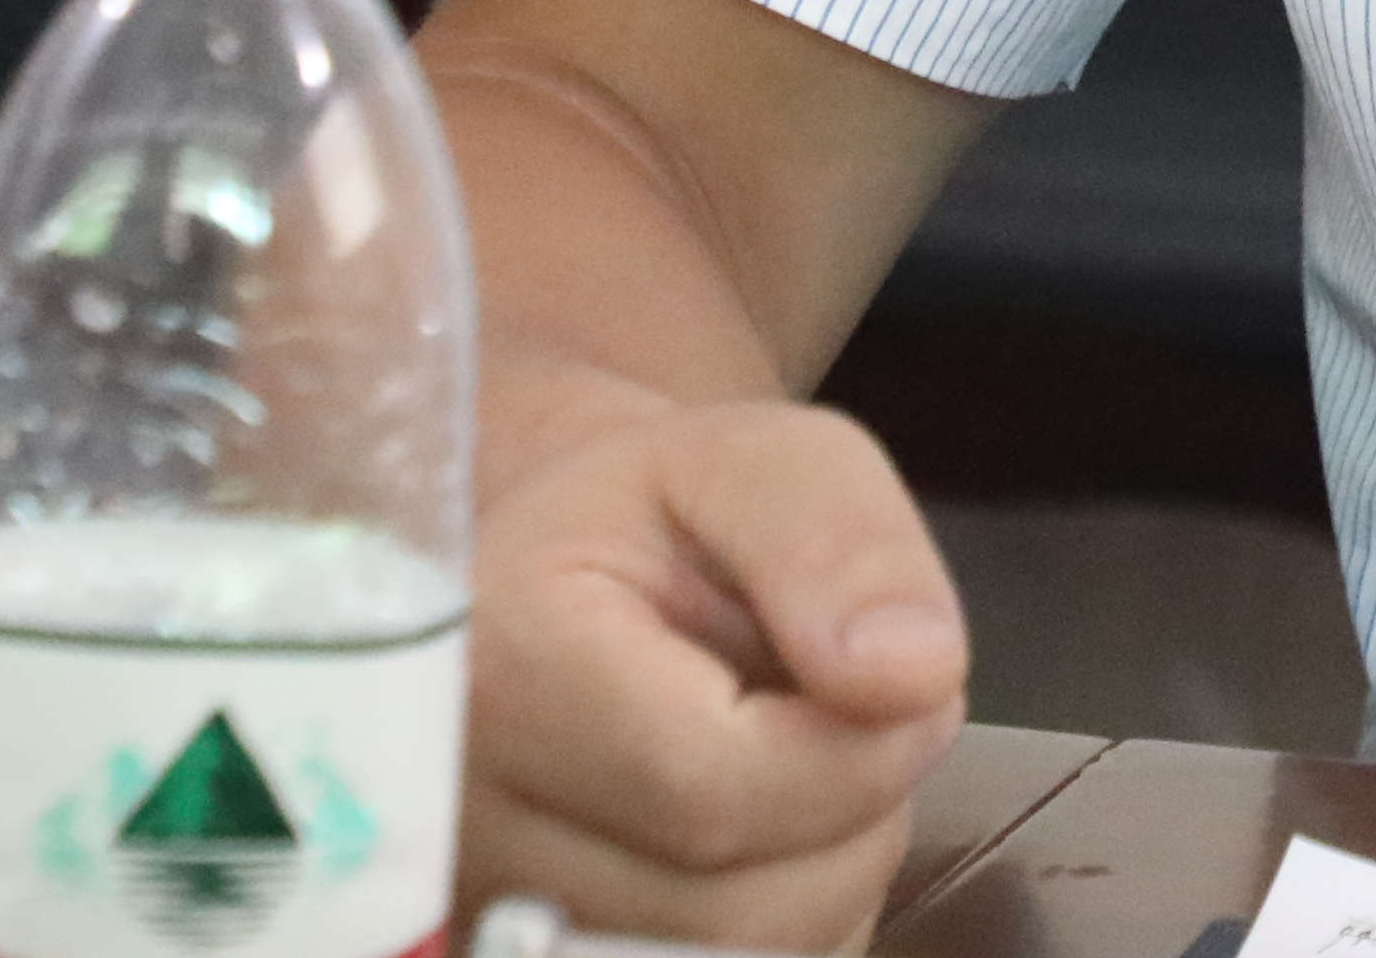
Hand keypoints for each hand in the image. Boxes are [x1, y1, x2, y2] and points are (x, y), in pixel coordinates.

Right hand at [463, 383, 975, 952]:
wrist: (567, 586)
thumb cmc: (663, 520)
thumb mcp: (760, 464)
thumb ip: (841, 543)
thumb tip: (914, 674)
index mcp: (498, 672)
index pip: (713, 792)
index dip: (857, 749)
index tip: (891, 674)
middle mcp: (462, 829)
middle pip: (735, 909)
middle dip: (851, 811)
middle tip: (831, 706)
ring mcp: (489, 924)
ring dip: (826, 869)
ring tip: (785, 756)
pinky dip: (791, 922)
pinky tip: (758, 832)